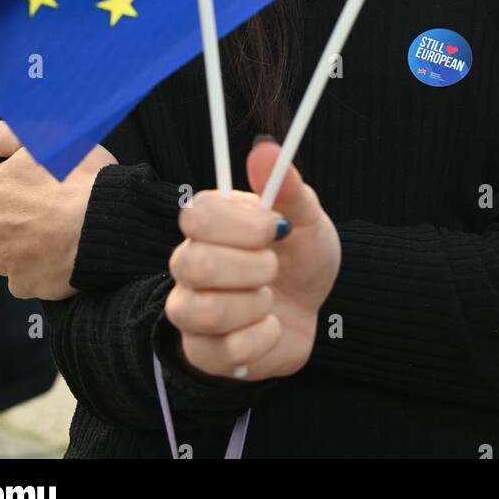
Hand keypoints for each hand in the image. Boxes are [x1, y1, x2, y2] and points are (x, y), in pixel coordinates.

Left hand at [0, 121, 117, 299]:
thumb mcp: (47, 137)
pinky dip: (40, 271)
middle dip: (20, 221)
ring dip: (28, 248)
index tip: (39, 194)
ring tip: (61, 235)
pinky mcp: (23, 283)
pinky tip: (62, 255)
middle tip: (56, 212)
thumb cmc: (84, 174)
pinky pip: (25, 279)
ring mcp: (6, 257)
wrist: (111, 218)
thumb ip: (2, 136)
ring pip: (9, 254)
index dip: (14, 194)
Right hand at [165, 139, 340, 381]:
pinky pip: (226, 350)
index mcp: (209, 221)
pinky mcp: (203, 352)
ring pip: (207, 311)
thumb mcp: (307, 218)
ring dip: (256, 305)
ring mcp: (190, 309)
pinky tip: (270, 326)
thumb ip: (286, 186)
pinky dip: (264, 338)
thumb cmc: (300, 257)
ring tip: (268, 298)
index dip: (243, 226)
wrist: (310, 311)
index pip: (197, 215)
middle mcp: (188, 261)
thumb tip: (266, 147)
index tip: (278, 229)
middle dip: (253, 268)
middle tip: (274, 267)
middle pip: (196, 264)